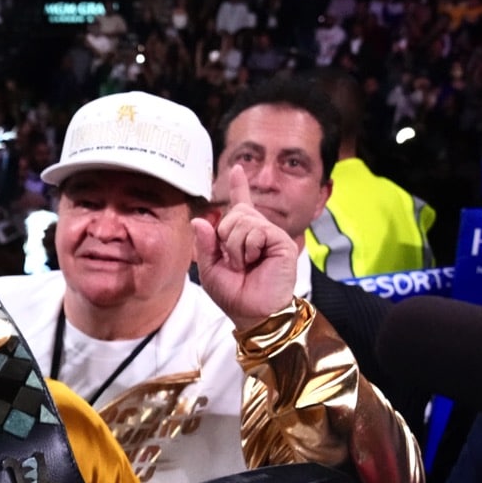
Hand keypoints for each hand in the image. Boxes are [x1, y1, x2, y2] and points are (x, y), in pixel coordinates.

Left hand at [194, 164, 300, 330]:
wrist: (254, 313)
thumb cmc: (235, 295)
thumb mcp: (210, 269)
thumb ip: (205, 244)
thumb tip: (200, 220)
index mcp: (241, 236)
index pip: (240, 206)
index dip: (238, 187)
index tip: (237, 169)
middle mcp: (258, 231)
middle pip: (233, 214)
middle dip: (225, 239)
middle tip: (235, 263)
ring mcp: (270, 235)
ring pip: (242, 221)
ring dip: (235, 247)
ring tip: (245, 265)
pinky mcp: (281, 241)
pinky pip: (256, 231)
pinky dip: (248, 248)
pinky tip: (256, 261)